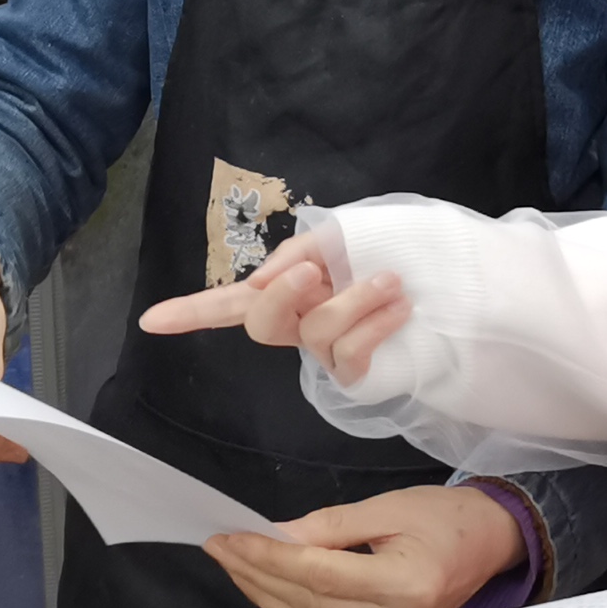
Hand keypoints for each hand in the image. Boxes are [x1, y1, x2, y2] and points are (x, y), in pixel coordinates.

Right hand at [138, 236, 415, 384]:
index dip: (190, 311)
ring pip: (316, 332)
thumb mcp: (346, 233)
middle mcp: (301, 323)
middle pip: (261, 322)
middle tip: (314, 270)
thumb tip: (266, 280)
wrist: (456, 275)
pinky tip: (398, 307)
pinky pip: (350, 353)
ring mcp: (327, 351)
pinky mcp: (358, 374)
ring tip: (391, 282)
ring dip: (354, 300)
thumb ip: (302, 252)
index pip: (230, 302)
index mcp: (291, 289)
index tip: (150, 321)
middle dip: (281, 294)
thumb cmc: (399, 249)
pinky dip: (373, 324)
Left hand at [207, 482, 522, 607]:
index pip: (317, 576)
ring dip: (265, 594)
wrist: (497, 545)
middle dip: (256, 574)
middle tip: (219, 546)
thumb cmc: (450, 517)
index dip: (267, 558)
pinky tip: (268, 585)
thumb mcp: (391, 507)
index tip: (229, 537)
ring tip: (233, 564)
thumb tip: (276, 536)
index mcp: (405, 585)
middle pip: (307, 603)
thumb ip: (330, 525)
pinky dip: (292, 607)